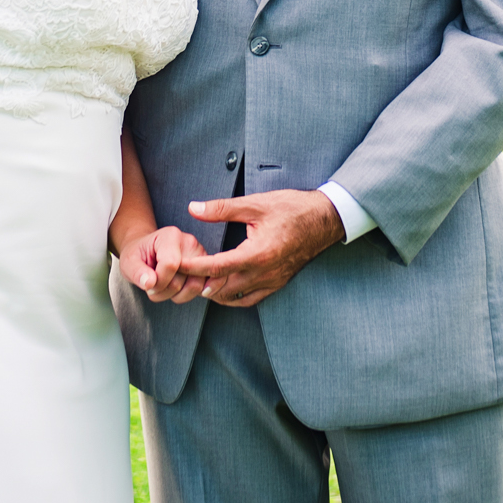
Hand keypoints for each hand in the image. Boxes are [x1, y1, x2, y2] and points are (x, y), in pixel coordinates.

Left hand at [117, 225, 210, 304]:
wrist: (147, 252)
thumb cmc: (138, 255)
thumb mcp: (128, 262)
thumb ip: (137, 272)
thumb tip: (149, 283)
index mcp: (170, 236)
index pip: (170, 265)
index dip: (159, 282)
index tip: (148, 284)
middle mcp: (190, 243)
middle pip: (184, 279)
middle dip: (166, 291)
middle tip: (153, 287)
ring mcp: (201, 255)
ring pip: (195, 286)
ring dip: (176, 295)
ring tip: (163, 288)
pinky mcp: (206, 267)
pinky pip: (202, 289)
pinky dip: (187, 295)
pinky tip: (175, 289)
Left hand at [175, 189, 344, 307]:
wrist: (325, 219)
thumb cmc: (292, 208)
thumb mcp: (255, 204)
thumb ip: (221, 209)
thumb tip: (193, 208)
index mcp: (257, 254)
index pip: (217, 267)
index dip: (193, 267)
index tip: (176, 264)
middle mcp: (264, 273)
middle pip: (222, 288)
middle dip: (199, 282)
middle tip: (182, 275)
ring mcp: (272, 281)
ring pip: (235, 298)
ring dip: (215, 292)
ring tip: (198, 281)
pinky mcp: (278, 283)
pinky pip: (251, 299)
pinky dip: (233, 297)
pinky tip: (223, 287)